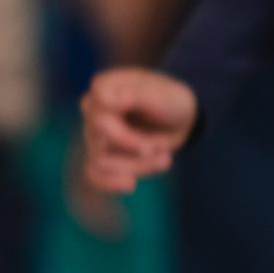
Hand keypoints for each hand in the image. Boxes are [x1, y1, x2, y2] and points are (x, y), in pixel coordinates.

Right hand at [81, 66, 197, 191]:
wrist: (181, 117)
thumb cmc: (171, 99)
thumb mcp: (162, 95)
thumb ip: (135, 95)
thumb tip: (103, 97)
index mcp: (104, 87)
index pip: (99, 117)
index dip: (123, 137)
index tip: (154, 143)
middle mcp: (93, 109)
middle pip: (100, 142)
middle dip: (137, 151)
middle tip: (166, 153)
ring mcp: (94, 133)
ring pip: (102, 162)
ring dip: (138, 166)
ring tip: (166, 160)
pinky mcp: (102, 153)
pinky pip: (94, 173)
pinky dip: (110, 182)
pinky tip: (130, 185)